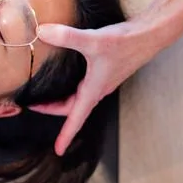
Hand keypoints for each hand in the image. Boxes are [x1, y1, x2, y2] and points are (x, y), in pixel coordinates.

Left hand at [30, 18, 161, 155]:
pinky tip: (64, 74)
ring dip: (61, 100)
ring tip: (44, 94)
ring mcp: (102, 80)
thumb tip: (41, 33)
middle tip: (33, 105)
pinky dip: (70, 86)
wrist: (149, 35)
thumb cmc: (126, 43)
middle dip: (52, 109)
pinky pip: (84, 85)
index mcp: (94, 90)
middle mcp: (98, 88)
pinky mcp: (105, 69)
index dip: (65, 136)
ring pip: (78, 97)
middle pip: (71, 108)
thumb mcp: (94, 41)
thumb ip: (67, 37)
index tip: (57, 150)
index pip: (76, 120)